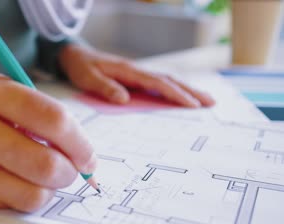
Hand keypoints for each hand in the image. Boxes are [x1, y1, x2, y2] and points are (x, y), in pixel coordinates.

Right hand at [0, 71, 96, 211]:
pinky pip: (7, 204)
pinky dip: (22, 196)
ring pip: (29, 194)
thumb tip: (75, 148)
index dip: (80, 143)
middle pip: (43, 163)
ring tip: (43, 178)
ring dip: (48, 191)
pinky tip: (14, 181)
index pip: (51, 120)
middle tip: (69, 171)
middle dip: (69, 173)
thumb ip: (34, 111)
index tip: (88, 156)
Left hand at [59, 45, 214, 106]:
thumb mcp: (88, 79)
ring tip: (205, 100)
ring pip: (167, 81)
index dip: (175, 94)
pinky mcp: (136, 78)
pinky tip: (183, 98)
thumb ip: (105, 88)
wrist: (76, 57)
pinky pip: (159, 84)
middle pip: (169, 80)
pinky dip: (174, 90)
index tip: (191, 104)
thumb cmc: (81, 68)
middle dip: (191, 91)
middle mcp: (137, 71)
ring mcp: (138, 74)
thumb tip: (124, 99)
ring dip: (187, 90)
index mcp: (128, 71)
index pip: (157, 83)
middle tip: (211, 102)